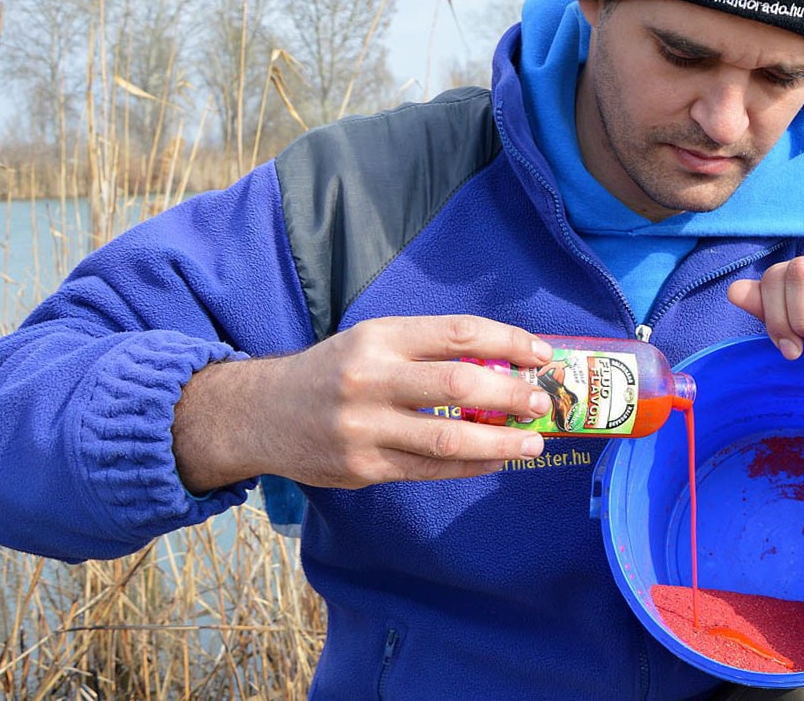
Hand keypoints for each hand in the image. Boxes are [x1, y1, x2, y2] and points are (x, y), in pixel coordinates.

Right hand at [172, 316, 553, 493]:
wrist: (262, 414)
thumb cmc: (333, 372)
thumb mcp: (371, 341)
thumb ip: (426, 350)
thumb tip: (502, 364)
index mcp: (379, 337)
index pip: (458, 333)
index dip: (507, 342)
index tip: (540, 354)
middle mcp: (370, 379)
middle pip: (457, 386)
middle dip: (510, 395)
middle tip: (541, 402)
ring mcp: (364, 428)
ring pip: (448, 439)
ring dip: (500, 442)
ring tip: (532, 443)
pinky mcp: (362, 468)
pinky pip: (429, 469)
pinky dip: (469, 466)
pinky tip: (495, 460)